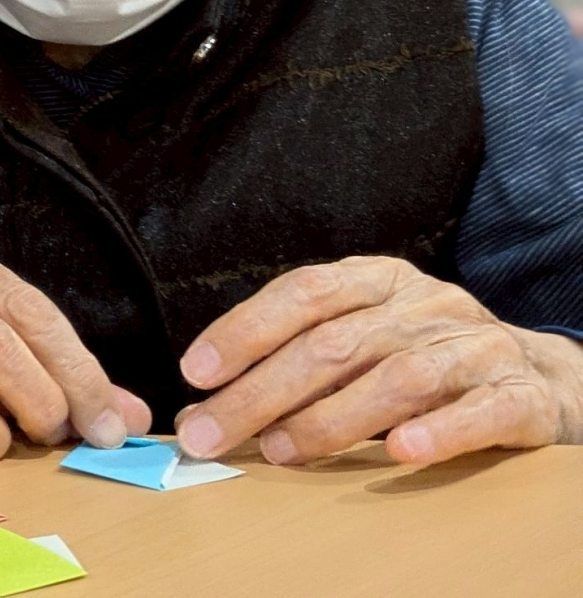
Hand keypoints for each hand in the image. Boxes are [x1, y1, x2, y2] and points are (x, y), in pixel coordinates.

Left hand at [176, 255, 582, 466]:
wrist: (539, 377)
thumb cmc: (422, 359)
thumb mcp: (362, 341)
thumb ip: (294, 362)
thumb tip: (204, 404)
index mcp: (378, 280)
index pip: (302, 293)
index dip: (245, 330)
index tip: (195, 372)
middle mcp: (425, 304)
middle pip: (333, 344)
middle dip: (261, 392)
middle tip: (210, 432)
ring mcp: (475, 346)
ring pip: (398, 377)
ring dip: (330, 418)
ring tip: (279, 450)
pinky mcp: (521, 395)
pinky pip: (480, 412)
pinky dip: (439, 431)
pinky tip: (400, 453)